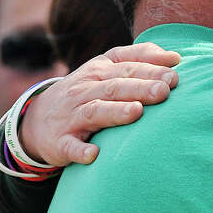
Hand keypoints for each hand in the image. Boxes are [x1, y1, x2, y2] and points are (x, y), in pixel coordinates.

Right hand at [18, 43, 180, 165]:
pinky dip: (81, 151)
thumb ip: (138, 59)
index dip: (149, 66)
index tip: (175, 71)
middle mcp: (84, 89)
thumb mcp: (106, 70)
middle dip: (140, 87)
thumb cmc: (87, 92)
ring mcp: (71, 115)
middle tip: (164, 91)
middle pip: (115, 86)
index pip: (126, 64)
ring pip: (94, 111)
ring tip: (137, 112)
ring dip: (115, 112)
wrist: (37, 120)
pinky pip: (70, 146)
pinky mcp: (60, 141)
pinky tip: (94, 155)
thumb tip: (176, 58)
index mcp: (99, 70)